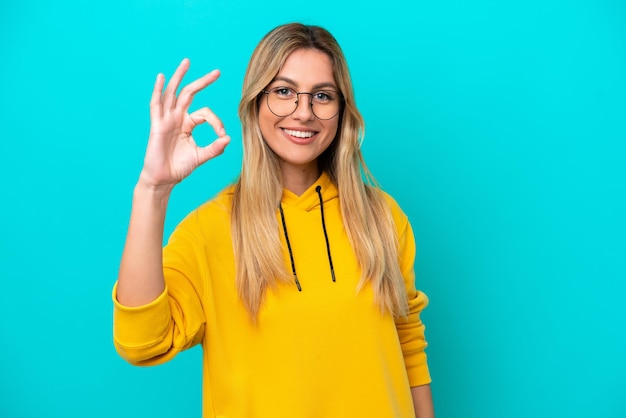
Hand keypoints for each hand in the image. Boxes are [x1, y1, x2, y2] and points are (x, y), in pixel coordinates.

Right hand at [139, 58, 230, 189]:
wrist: (163, 179)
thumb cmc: (179, 167)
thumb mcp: (201, 156)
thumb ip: (214, 148)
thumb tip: (228, 139)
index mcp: (188, 124)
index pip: (205, 113)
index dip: (216, 121)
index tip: (222, 134)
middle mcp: (177, 118)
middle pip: (190, 94)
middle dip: (203, 82)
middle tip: (217, 72)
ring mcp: (166, 120)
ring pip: (173, 93)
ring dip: (179, 77)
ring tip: (187, 62)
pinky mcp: (157, 125)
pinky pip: (156, 105)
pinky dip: (158, 90)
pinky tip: (162, 77)